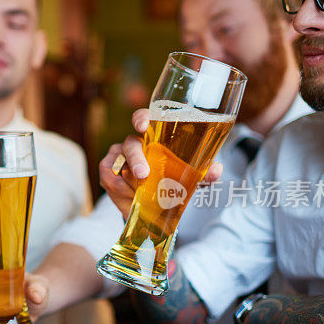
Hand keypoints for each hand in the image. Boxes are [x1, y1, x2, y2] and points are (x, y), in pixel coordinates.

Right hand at [99, 108, 222, 216]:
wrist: (153, 204)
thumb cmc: (171, 180)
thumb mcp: (190, 178)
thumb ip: (203, 174)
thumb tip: (216, 171)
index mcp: (153, 136)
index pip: (144, 119)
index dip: (142, 119)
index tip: (144, 126)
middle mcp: (134, 143)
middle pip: (130, 144)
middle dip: (136, 158)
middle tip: (143, 174)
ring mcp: (118, 157)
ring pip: (119, 164)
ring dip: (129, 181)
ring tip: (138, 194)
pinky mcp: (107, 171)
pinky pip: (110, 179)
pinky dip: (121, 190)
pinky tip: (130, 197)